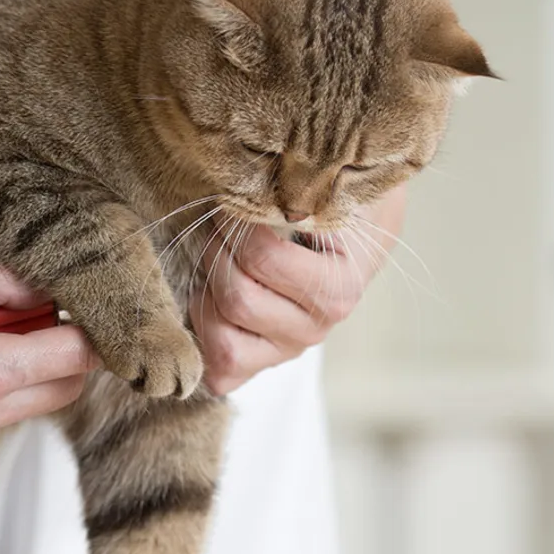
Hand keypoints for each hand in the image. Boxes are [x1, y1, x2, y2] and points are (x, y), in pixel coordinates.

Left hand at [192, 190, 402, 395]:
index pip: (262, 258)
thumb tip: (248, 181)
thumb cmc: (329, 207)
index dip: (233, 224)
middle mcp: (316, 328)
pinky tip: (209, 299)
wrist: (350, 238)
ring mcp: (287, 350)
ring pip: (222, 340)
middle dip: (215, 255)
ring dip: (205, 295)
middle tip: (216, 226)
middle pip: (237, 300)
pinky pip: (219, 372)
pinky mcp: (261, 364)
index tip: (232, 201)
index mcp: (338, 287)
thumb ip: (295, 190)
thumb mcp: (324, 191)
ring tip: (214, 260)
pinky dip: (203, 337)